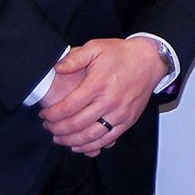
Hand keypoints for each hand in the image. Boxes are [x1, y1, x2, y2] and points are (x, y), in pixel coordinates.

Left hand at [39, 38, 167, 155]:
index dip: (52, 115)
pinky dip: (91, 147)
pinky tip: (79, 146)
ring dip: (71, 141)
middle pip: (76, 125)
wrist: (150, 60)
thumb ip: (74, 58)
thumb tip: (57, 68)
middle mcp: (109, 101)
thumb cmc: (121, 54)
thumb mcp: (96, 47)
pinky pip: (107, 140)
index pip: (68, 107)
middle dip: (57, 129)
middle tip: (48, 126)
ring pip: (91, 137)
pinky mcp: (128, 120)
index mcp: (98, 84)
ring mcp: (120, 113)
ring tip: (59, 138)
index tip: (44, 115)